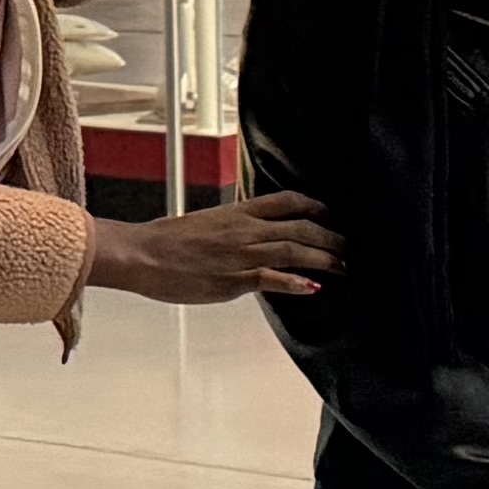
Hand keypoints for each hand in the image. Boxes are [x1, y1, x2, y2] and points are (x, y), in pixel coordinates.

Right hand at [84, 188, 337, 306]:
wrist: (141, 254)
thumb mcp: (205, 224)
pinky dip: (296, 282)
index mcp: (237, 213)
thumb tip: (247, 238)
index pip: (285, 201)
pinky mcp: (233, 279)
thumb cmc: (165, 242)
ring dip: (324, 258)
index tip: (329, 214)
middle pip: (300, 227)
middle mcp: (245, 230)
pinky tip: (314, 287)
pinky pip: (272, 278)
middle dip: (329, 237)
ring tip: (343, 266)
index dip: (313, 206)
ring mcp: (241, 254)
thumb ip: (231, 229)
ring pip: (294, 250)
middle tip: (347, 247)